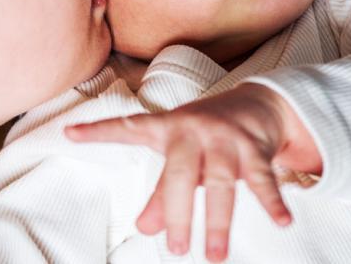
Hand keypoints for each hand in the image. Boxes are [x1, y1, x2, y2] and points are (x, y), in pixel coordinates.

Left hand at [65, 83, 319, 261]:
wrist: (258, 101)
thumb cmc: (207, 137)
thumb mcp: (180, 160)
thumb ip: (161, 195)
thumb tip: (144, 229)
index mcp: (168, 129)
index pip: (128, 129)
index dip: (99, 133)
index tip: (69, 134)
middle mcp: (194, 130)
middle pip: (180, 174)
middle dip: (177, 213)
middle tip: (176, 249)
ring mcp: (226, 137)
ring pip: (221, 182)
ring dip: (219, 221)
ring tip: (214, 256)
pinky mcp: (255, 146)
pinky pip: (263, 178)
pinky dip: (272, 201)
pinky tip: (281, 221)